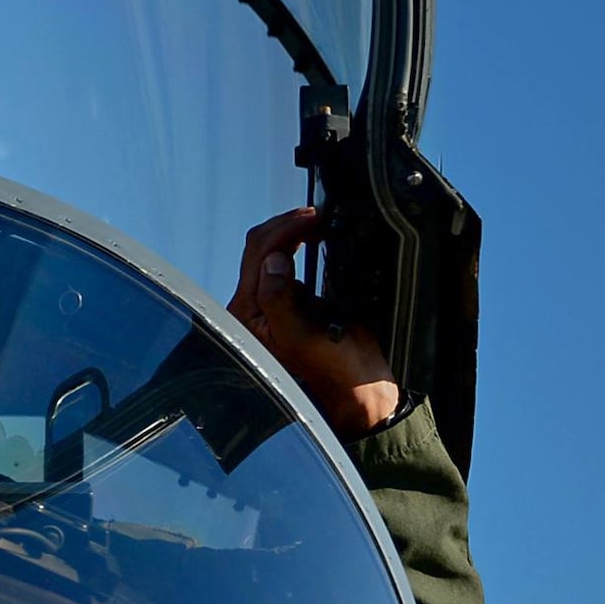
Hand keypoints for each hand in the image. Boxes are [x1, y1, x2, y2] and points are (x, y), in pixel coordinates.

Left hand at [228, 207, 400, 437]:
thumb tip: (274, 259)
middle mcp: (255, 302)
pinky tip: (317, 237)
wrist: (356, 387)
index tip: (313, 218)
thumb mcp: (299, 335)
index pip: (259, 254)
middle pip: (261, 246)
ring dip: (293, 231)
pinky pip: (290, 261)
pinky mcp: (294, 299)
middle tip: (318, 216)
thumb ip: (279, 298)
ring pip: (273, 250)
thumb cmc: (329, 369)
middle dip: (287, 225)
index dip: (285, 229)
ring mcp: (274, 299)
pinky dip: (301, 243)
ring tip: (319, 222)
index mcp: (248, 311)